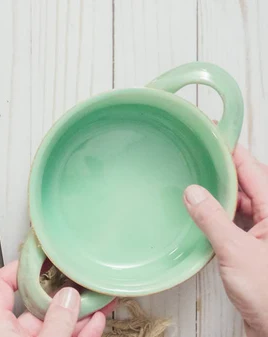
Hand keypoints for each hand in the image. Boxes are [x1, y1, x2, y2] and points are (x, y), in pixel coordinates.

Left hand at [0, 261, 114, 336]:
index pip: (0, 284)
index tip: (42, 257)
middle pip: (36, 304)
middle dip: (62, 293)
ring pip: (55, 323)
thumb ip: (56, 323)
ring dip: (79, 312)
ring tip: (99, 297)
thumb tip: (68, 297)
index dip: (19, 268)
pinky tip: (97, 321)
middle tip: (80, 279)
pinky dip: (81, 331)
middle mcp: (11, 334)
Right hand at [183, 146, 267, 336]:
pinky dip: (217, 216)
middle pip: (245, 183)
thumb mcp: (235, 251)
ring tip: (192, 181)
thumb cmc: (267, 293)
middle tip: (195, 155)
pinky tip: (199, 214)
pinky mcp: (253, 249)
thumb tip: (192, 193)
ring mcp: (263, 234)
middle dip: (220, 170)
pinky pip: (234, 222)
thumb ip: (212, 219)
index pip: (252, 169)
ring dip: (217, 195)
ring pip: (239, 203)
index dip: (231, 149)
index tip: (211, 134)